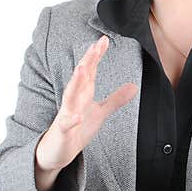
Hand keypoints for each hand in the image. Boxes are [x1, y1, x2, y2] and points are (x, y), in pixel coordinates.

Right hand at [36, 35, 138, 171]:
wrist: (57, 150)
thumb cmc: (78, 129)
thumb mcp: (101, 112)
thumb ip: (116, 99)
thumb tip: (134, 85)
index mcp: (83, 93)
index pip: (90, 71)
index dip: (96, 56)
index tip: (104, 40)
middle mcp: (74, 100)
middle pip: (81, 78)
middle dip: (87, 61)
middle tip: (95, 46)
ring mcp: (67, 114)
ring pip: (70, 96)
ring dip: (75, 82)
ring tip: (82, 68)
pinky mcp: (64, 131)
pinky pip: (66, 124)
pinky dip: (71, 119)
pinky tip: (77, 116)